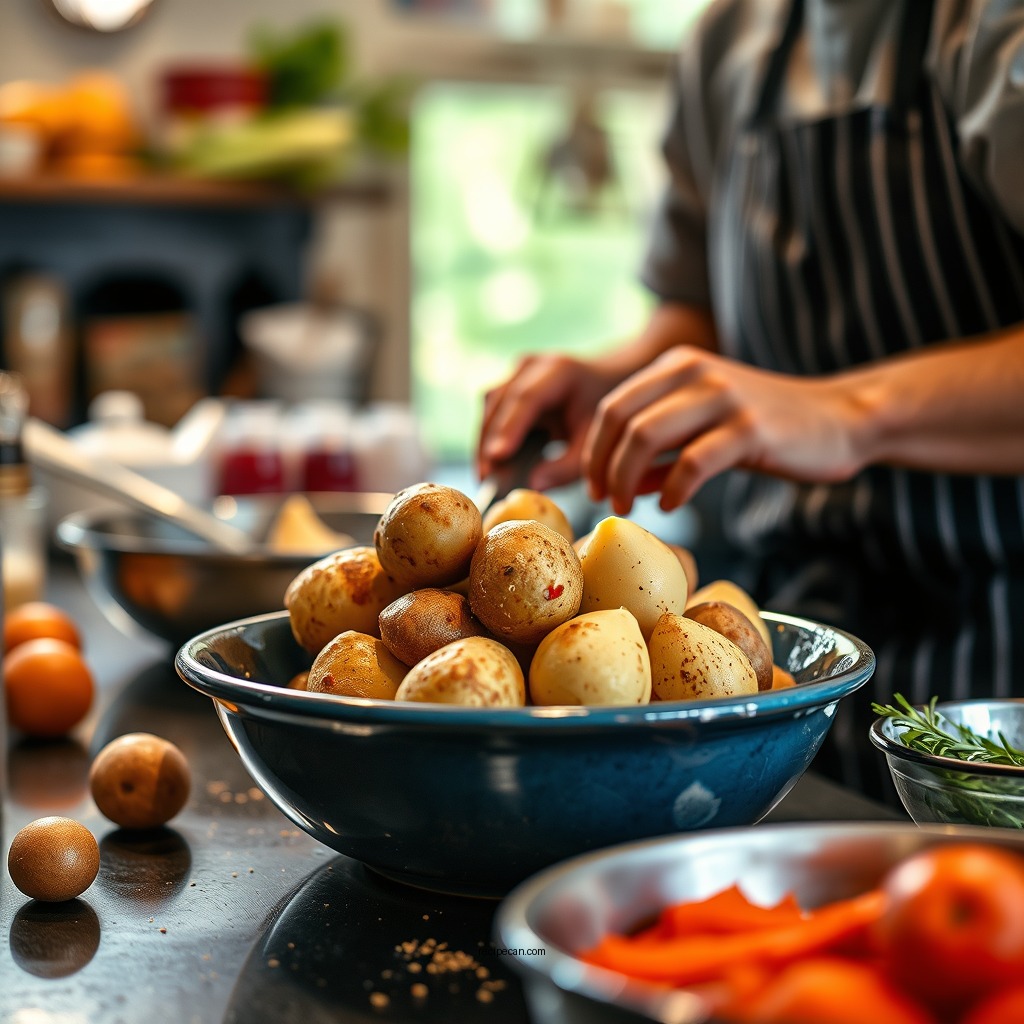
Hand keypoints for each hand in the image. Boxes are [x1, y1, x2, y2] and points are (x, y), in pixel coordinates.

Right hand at [477, 353, 619, 490]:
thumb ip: (567, 467)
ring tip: (486, 477)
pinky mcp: (506, 383)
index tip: (497, 456)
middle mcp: (532, 365)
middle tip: (486, 479)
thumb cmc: (599, 416)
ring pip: (489, 405)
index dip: (510, 426)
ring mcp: (515, 371)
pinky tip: (491, 465)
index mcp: (560, 371)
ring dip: (485, 440)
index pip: (527, 397)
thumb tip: (533, 486)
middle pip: (499, 401)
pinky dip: (489, 437)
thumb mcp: (592, 443)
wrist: (602, 384)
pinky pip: (490, 409)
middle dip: (490, 441)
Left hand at [582, 347, 867, 513]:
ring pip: (646, 435)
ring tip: (628, 506)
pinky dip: (673, 489)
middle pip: (620, 419)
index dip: (593, 450)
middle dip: (602, 466)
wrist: (839, 420)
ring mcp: (722, 397)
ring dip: (627, 478)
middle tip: (605, 501)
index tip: (594, 487)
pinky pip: (692, 461)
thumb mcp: (706, 430)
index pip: (613, 406)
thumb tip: (623, 485)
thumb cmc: (766, 430)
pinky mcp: (749, 428)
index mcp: (677, 366)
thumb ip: (662, 451)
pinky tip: (672, 506)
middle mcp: (694, 372)